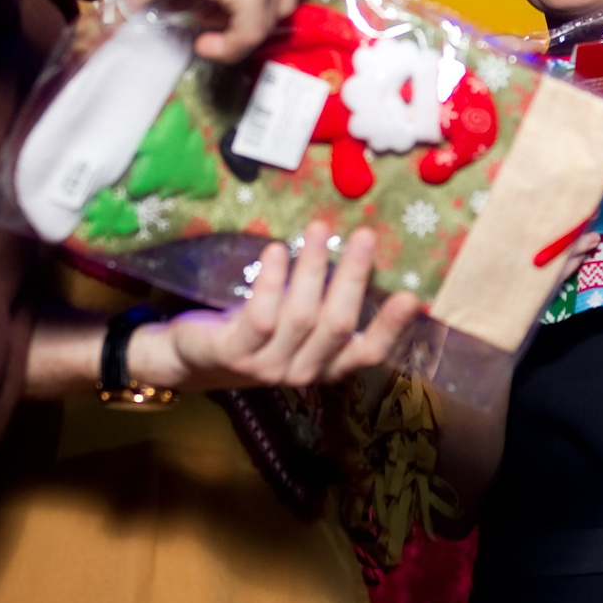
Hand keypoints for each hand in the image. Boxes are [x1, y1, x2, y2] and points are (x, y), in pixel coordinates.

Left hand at [129, 229, 420, 389]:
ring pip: (301, 317)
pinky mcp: (236, 353)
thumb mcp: (294, 321)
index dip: (390, 328)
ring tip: (319, 230)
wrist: (192, 357)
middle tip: (365, 236)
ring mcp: (268, 367)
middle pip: (336, 325)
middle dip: (353, 277)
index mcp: (325, 366)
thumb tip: (359, 252)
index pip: (366, 353)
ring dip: (313, 269)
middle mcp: (302, 372)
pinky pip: (261, 316)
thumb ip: (324, 301)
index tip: (410, 297)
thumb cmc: (255, 330)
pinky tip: (276, 251)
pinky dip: (271, 281)